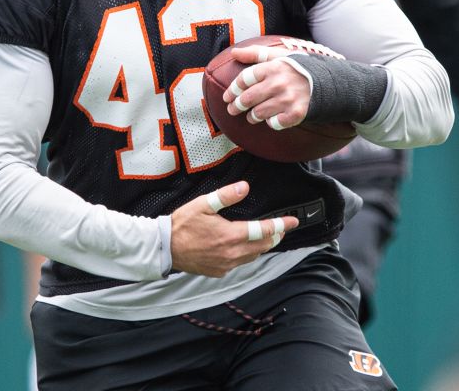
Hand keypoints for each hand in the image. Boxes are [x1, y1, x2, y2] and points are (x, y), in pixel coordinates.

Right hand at [170, 181, 299, 276]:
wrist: (164, 248)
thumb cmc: (182, 224)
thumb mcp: (203, 204)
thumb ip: (226, 196)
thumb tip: (244, 187)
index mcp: (230, 235)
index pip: (264, 231)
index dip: (281, 225)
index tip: (293, 222)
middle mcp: (232, 253)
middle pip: (263, 246)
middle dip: (275, 237)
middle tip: (281, 228)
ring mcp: (226, 264)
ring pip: (253, 256)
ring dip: (261, 246)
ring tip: (265, 237)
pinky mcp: (219, 271)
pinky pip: (239, 263)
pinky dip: (246, 254)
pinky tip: (242, 247)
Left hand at [221, 45, 311, 130]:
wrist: (328, 82)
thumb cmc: (298, 68)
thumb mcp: (279, 56)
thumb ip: (256, 53)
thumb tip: (234, 53)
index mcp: (273, 67)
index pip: (245, 79)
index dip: (233, 89)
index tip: (227, 96)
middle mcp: (279, 83)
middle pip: (248, 98)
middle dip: (236, 106)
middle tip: (232, 109)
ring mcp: (288, 99)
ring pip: (258, 113)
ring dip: (252, 116)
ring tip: (252, 116)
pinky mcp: (296, 113)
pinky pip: (275, 123)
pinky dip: (271, 122)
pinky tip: (272, 119)